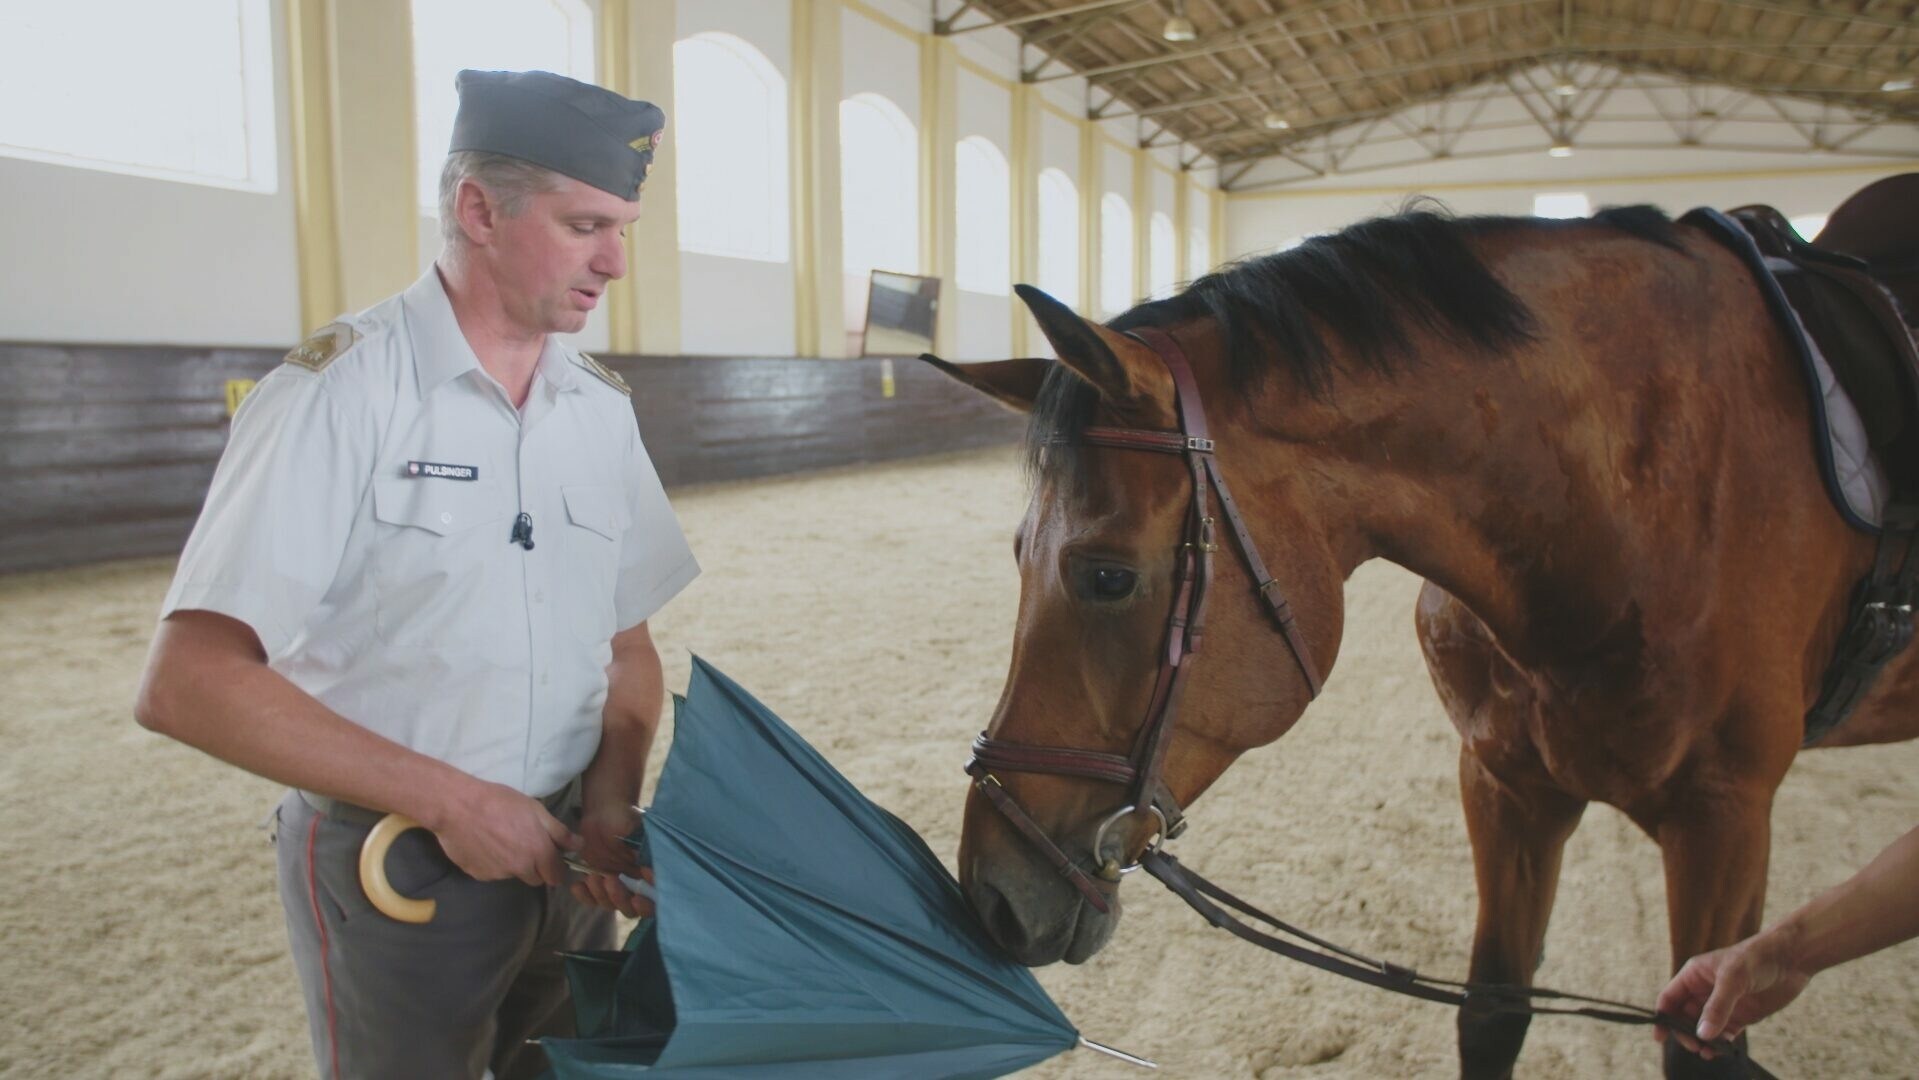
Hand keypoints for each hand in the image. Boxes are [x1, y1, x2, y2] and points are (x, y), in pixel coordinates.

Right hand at [434, 780, 579, 886]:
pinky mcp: (478, 875)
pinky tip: (484, 843)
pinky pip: (492, 873)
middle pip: (535, 879)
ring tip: (500, 838)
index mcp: (538, 852)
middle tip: (524, 843)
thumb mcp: (536, 810)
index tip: (551, 857)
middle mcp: (520, 868)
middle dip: (535, 867)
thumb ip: (559, 832)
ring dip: (512, 863)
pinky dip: (492, 863)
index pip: (556, 877)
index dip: (556, 868)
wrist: (457, 806)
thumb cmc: (499, 802)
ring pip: (513, 875)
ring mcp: (498, 874)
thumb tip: (578, 846)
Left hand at [568, 799, 652, 916]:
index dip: (648, 901)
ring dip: (601, 895)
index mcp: (651, 875)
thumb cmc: (628, 818)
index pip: (656, 900)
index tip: (640, 887)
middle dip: (620, 898)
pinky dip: (585, 895)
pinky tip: (578, 886)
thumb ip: (647, 852)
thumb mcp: (640, 832)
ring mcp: (617, 885)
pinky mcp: (599, 883)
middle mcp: (636, 884)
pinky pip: (592, 898)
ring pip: (611, 904)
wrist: (605, 812)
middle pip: (631, 908)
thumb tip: (652, 873)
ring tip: (593, 877)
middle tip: (611, 879)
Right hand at [1653, 930, 1810, 1057]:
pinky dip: (1722, 1044)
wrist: (1791, 959)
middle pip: (1684, 1017)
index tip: (1660, 1037)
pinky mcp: (1742, 1016)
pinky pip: (1725, 1034)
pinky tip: (1722, 1051)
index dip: (1663, 1017)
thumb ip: (1717, 1008)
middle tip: (1694, 1046)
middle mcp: (1705, 991)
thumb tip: (1702, 1035)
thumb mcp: (1733, 979)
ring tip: (1706, 1053)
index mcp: (1694, 975)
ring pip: (1705, 1028)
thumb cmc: (1756, 958)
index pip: (1670, 999)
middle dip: (1685, 1033)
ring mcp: (1723, 1005)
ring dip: (1703, 1041)